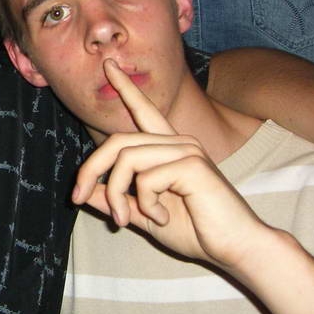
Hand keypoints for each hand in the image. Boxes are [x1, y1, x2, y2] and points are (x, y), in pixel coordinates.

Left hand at [72, 59, 268, 270]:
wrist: (236, 247)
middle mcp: (178, 141)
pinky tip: (162, 218)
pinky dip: (145, 203)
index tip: (108, 66)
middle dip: (90, 169)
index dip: (125, 88)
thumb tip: (83, 191)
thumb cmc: (196, 231)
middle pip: (116, 141)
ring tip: (125, 219)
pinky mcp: (192, 164)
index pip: (144, 110)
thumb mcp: (143, 214)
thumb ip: (115, 200)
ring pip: (126, 159)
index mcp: (168, 148)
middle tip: (77, 197)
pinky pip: (146, 178)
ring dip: (116, 194)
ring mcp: (187, 150)